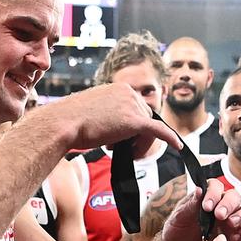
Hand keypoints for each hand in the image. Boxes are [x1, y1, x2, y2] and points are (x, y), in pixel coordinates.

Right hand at [41, 83, 180, 152]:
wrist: (62, 124)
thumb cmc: (70, 121)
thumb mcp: (93, 111)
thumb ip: (109, 114)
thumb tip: (114, 126)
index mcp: (118, 88)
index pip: (136, 109)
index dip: (132, 128)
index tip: (120, 139)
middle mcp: (128, 92)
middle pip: (146, 118)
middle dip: (138, 137)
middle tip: (124, 150)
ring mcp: (132, 105)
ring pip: (149, 128)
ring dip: (140, 144)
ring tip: (122, 151)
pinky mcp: (135, 121)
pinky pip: (159, 130)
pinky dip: (170, 138)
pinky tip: (178, 147)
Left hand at [162, 178, 240, 240]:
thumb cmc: (177, 232)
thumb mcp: (178, 217)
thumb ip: (190, 204)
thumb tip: (199, 190)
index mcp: (207, 198)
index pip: (216, 186)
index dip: (214, 193)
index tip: (207, 206)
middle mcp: (222, 206)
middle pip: (235, 196)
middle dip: (228, 204)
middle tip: (219, 215)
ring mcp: (231, 221)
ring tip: (230, 223)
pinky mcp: (237, 236)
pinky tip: (238, 235)